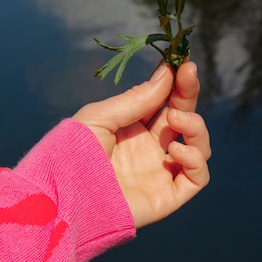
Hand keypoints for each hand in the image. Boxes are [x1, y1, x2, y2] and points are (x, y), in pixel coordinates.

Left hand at [73, 61, 210, 227]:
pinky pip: (197, 177)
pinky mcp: (168, 196)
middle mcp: (150, 149)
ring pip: (198, 145)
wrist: (63, 199)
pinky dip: (195, 159)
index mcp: (132, 129)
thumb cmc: (72, 154)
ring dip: (196, 126)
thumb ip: (137, 99)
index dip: (175, 83)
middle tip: (189, 74)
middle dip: (188, 94)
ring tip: (176, 119)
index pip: (164, 102)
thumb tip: (168, 73)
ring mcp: (160, 173)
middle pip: (183, 118)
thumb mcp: (102, 117)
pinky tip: (175, 149)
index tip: (182, 63)